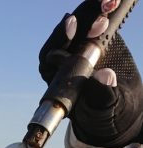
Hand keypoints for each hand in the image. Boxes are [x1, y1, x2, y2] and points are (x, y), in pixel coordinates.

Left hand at [39, 0, 142, 147]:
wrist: (118, 107)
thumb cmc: (104, 113)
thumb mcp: (104, 108)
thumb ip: (102, 94)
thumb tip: (105, 76)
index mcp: (56, 79)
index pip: (51, 55)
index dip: (62, 39)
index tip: (72, 26)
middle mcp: (63, 61)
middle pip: (65, 34)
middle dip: (81, 22)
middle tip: (100, 16)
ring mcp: (78, 48)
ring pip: (79, 23)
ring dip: (93, 12)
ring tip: (110, 4)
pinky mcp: (93, 39)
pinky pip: (93, 20)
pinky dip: (101, 10)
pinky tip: (112, 4)